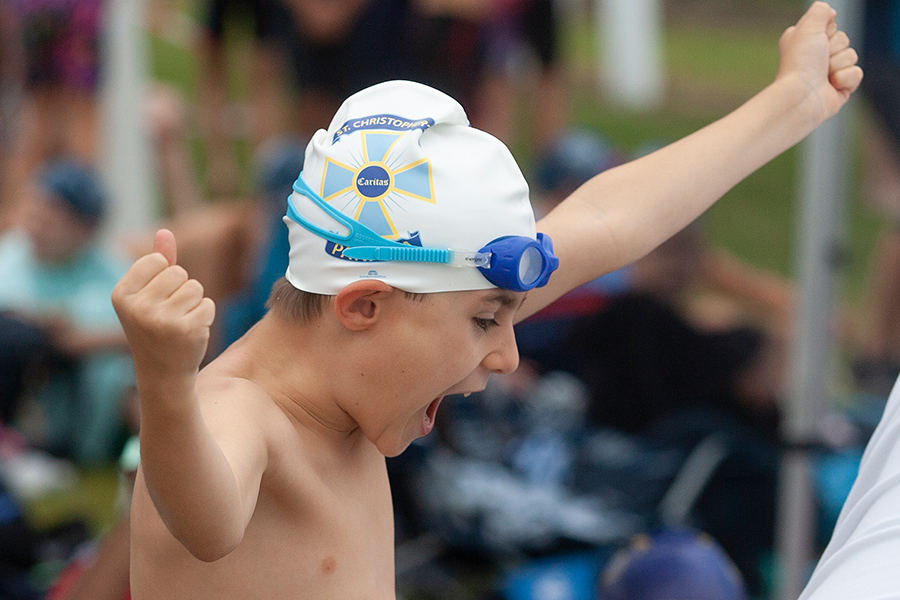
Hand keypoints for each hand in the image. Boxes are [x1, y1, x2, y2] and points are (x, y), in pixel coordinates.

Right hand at [112, 229, 214, 378]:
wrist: (163, 373)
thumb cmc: (155, 329)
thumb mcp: (148, 295)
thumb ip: (156, 262)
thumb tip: (165, 232)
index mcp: (121, 294)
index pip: (157, 260)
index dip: (164, 277)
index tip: (155, 302)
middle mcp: (137, 307)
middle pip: (178, 272)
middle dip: (181, 290)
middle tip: (170, 315)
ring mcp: (161, 319)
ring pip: (195, 287)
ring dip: (194, 302)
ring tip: (180, 323)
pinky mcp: (186, 329)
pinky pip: (208, 304)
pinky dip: (205, 316)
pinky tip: (191, 333)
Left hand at [776, 2, 862, 122]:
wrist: (802, 96)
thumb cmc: (800, 63)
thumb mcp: (808, 27)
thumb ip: (820, 11)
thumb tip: (831, 13)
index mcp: (804, 41)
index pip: (831, 26)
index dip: (827, 31)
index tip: (815, 41)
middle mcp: (815, 57)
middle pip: (844, 39)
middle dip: (835, 48)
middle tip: (820, 60)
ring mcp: (828, 73)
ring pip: (852, 55)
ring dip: (839, 63)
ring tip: (824, 74)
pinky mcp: (840, 88)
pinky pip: (857, 73)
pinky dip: (846, 78)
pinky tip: (832, 85)